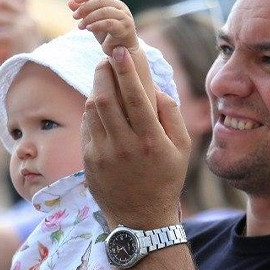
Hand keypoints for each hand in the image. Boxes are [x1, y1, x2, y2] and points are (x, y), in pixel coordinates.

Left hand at [69, 0, 140, 55]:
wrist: (122, 53)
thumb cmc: (108, 36)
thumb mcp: (93, 23)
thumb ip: (83, 12)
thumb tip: (70, 2)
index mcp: (115, 4)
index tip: (75, 0)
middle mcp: (122, 8)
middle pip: (101, 1)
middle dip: (85, 7)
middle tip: (74, 16)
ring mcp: (125, 18)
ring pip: (104, 11)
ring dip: (89, 17)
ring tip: (80, 26)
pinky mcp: (126, 29)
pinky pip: (109, 23)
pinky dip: (97, 25)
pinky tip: (88, 29)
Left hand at [82, 48, 190, 228]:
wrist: (140, 219)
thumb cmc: (165, 179)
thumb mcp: (182, 149)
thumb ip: (171, 115)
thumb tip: (154, 88)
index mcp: (151, 140)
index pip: (135, 97)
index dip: (126, 70)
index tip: (121, 51)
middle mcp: (124, 146)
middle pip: (106, 97)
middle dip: (103, 72)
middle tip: (106, 59)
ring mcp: (103, 154)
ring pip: (92, 109)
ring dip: (96, 88)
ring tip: (103, 78)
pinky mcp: (88, 160)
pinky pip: (86, 126)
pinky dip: (91, 110)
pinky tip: (99, 105)